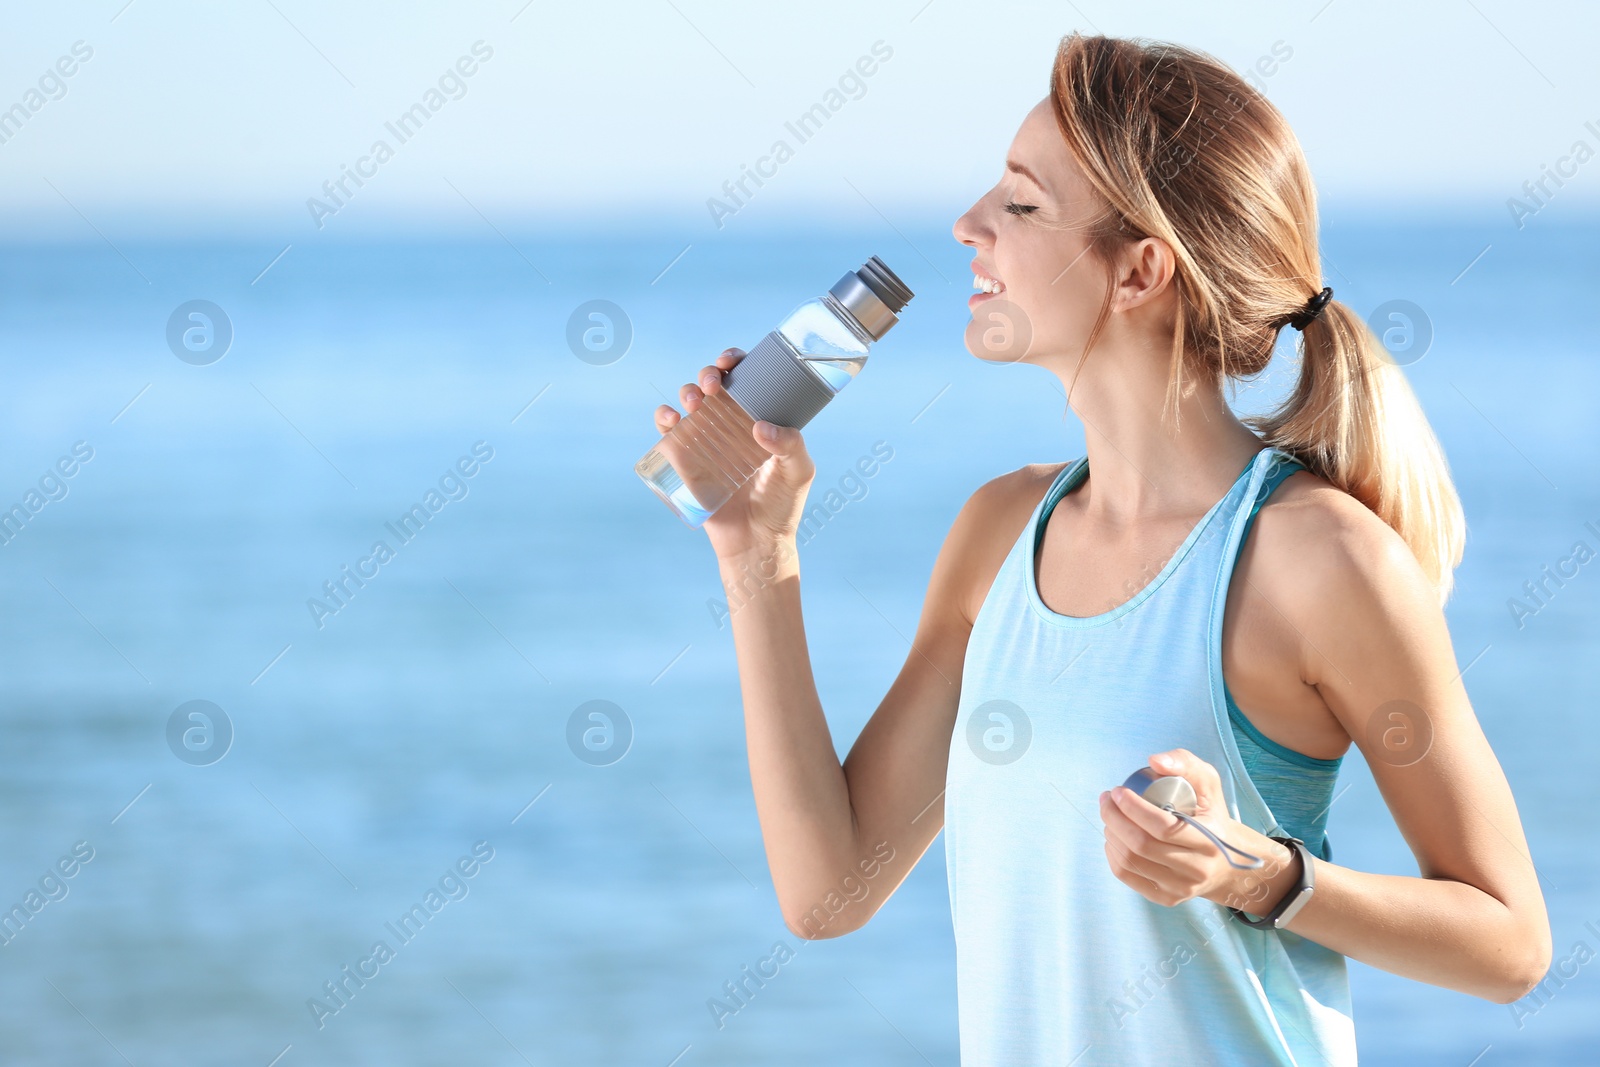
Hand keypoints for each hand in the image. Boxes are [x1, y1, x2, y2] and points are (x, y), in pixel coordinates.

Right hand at [653, 348, 815, 560]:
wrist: (756, 542)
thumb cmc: (782, 505)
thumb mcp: (797, 472)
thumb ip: (791, 446)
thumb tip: (761, 427)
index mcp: (758, 417)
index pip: (746, 379)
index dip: (735, 361)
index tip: (731, 361)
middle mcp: (731, 424)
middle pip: (714, 385)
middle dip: (708, 374)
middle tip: (712, 384)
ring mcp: (707, 441)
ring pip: (690, 403)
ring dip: (686, 392)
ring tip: (694, 402)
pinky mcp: (687, 461)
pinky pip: (669, 433)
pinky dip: (664, 418)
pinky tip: (671, 418)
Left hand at [1099, 749, 1294, 911]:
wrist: (1227, 862)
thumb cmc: (1211, 815)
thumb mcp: (1207, 782)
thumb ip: (1184, 762)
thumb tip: (1154, 761)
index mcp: (1210, 840)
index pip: (1163, 827)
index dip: (1132, 808)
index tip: (1118, 791)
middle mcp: (1197, 869)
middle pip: (1141, 845)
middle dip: (1114, 818)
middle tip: (1107, 800)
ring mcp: (1181, 888)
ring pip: (1131, 862)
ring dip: (1111, 834)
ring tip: (1110, 816)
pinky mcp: (1166, 898)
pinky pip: (1127, 877)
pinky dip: (1112, 854)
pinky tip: (1114, 838)